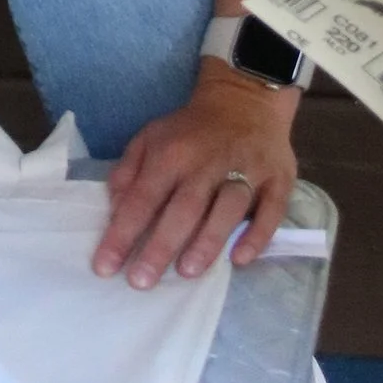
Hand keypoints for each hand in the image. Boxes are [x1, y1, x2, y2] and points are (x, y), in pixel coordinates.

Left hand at [94, 66, 296, 286]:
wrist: (245, 99)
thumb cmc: (190, 129)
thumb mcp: (151, 137)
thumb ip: (129, 172)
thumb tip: (114, 209)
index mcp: (172, 153)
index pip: (142, 198)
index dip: (122, 233)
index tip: (104, 267)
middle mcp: (207, 162)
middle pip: (184, 208)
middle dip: (161, 246)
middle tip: (141, 282)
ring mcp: (247, 169)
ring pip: (227, 209)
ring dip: (207, 241)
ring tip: (187, 273)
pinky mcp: (278, 179)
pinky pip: (271, 210)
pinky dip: (257, 235)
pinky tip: (240, 259)